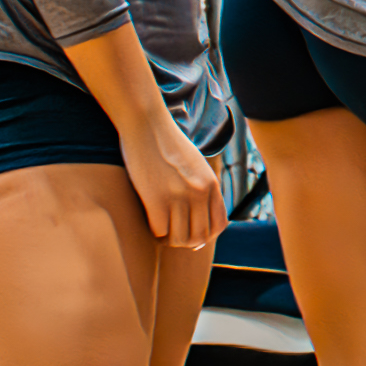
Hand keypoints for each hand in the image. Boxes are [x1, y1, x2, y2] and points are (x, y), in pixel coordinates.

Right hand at [122, 113, 222, 257]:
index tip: (193, 233)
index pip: (219, 225)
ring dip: (170, 239)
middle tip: (174, 235)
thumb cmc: (168, 143)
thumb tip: (199, 218)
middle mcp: (199, 192)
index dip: (206, 235)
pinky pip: (159, 231)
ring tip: (162, 230)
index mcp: (211, 184)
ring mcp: (178, 196)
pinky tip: (151, 221)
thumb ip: (202, 188)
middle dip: (187, 241)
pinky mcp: (155, 199)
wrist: (146, 124)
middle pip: (199, 237)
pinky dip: (155, 232)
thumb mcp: (196, 164)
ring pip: (179, 238)